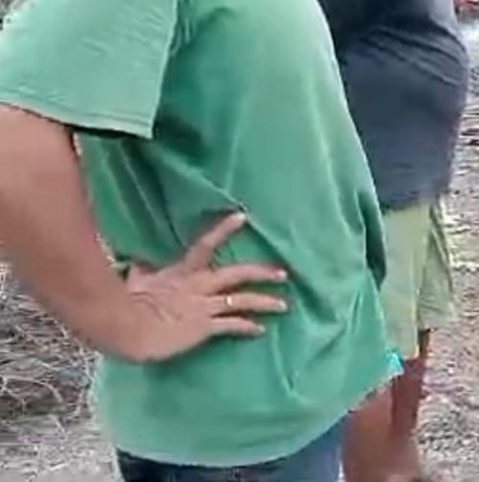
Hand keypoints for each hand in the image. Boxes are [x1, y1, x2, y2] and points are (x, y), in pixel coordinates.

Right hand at [118, 213, 288, 362]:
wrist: (126, 328)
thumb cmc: (126, 304)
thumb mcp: (134, 282)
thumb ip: (140, 271)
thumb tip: (135, 262)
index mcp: (182, 272)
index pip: (205, 244)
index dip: (224, 230)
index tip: (242, 216)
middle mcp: (199, 286)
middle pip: (237, 273)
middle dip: (261, 272)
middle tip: (284, 272)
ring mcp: (204, 306)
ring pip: (242, 300)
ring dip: (265, 302)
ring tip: (285, 305)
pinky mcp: (204, 327)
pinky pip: (231, 325)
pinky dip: (247, 327)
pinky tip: (260, 329)